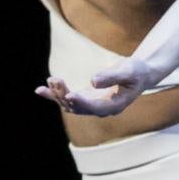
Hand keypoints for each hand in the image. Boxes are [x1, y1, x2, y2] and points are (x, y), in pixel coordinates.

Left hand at [34, 63, 150, 116]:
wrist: (138, 74)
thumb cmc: (136, 72)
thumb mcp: (128, 70)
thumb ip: (111, 76)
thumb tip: (92, 80)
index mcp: (115, 106)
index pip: (95, 107)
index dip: (81, 102)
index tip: (68, 95)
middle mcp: (101, 109)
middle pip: (79, 108)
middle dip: (65, 95)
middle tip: (55, 80)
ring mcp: (93, 105)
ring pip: (70, 105)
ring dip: (58, 94)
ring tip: (51, 80)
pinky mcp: (86, 98)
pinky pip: (67, 99)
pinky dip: (53, 95)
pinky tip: (39, 90)